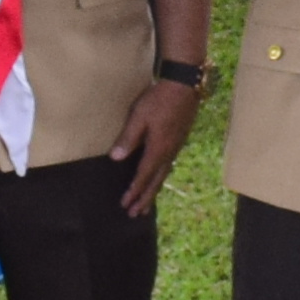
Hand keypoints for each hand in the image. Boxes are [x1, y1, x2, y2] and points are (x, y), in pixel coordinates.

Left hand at [114, 73, 201, 218]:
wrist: (184, 85)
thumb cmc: (159, 99)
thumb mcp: (139, 117)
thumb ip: (128, 138)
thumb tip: (116, 159)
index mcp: (158, 149)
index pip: (143, 175)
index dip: (134, 191)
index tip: (125, 204)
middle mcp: (169, 153)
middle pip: (156, 181)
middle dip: (145, 199)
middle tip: (135, 214)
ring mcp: (176, 147)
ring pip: (163, 175)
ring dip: (153, 191)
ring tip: (147, 204)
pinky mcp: (179, 140)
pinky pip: (168, 166)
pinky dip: (161, 178)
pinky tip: (158, 177)